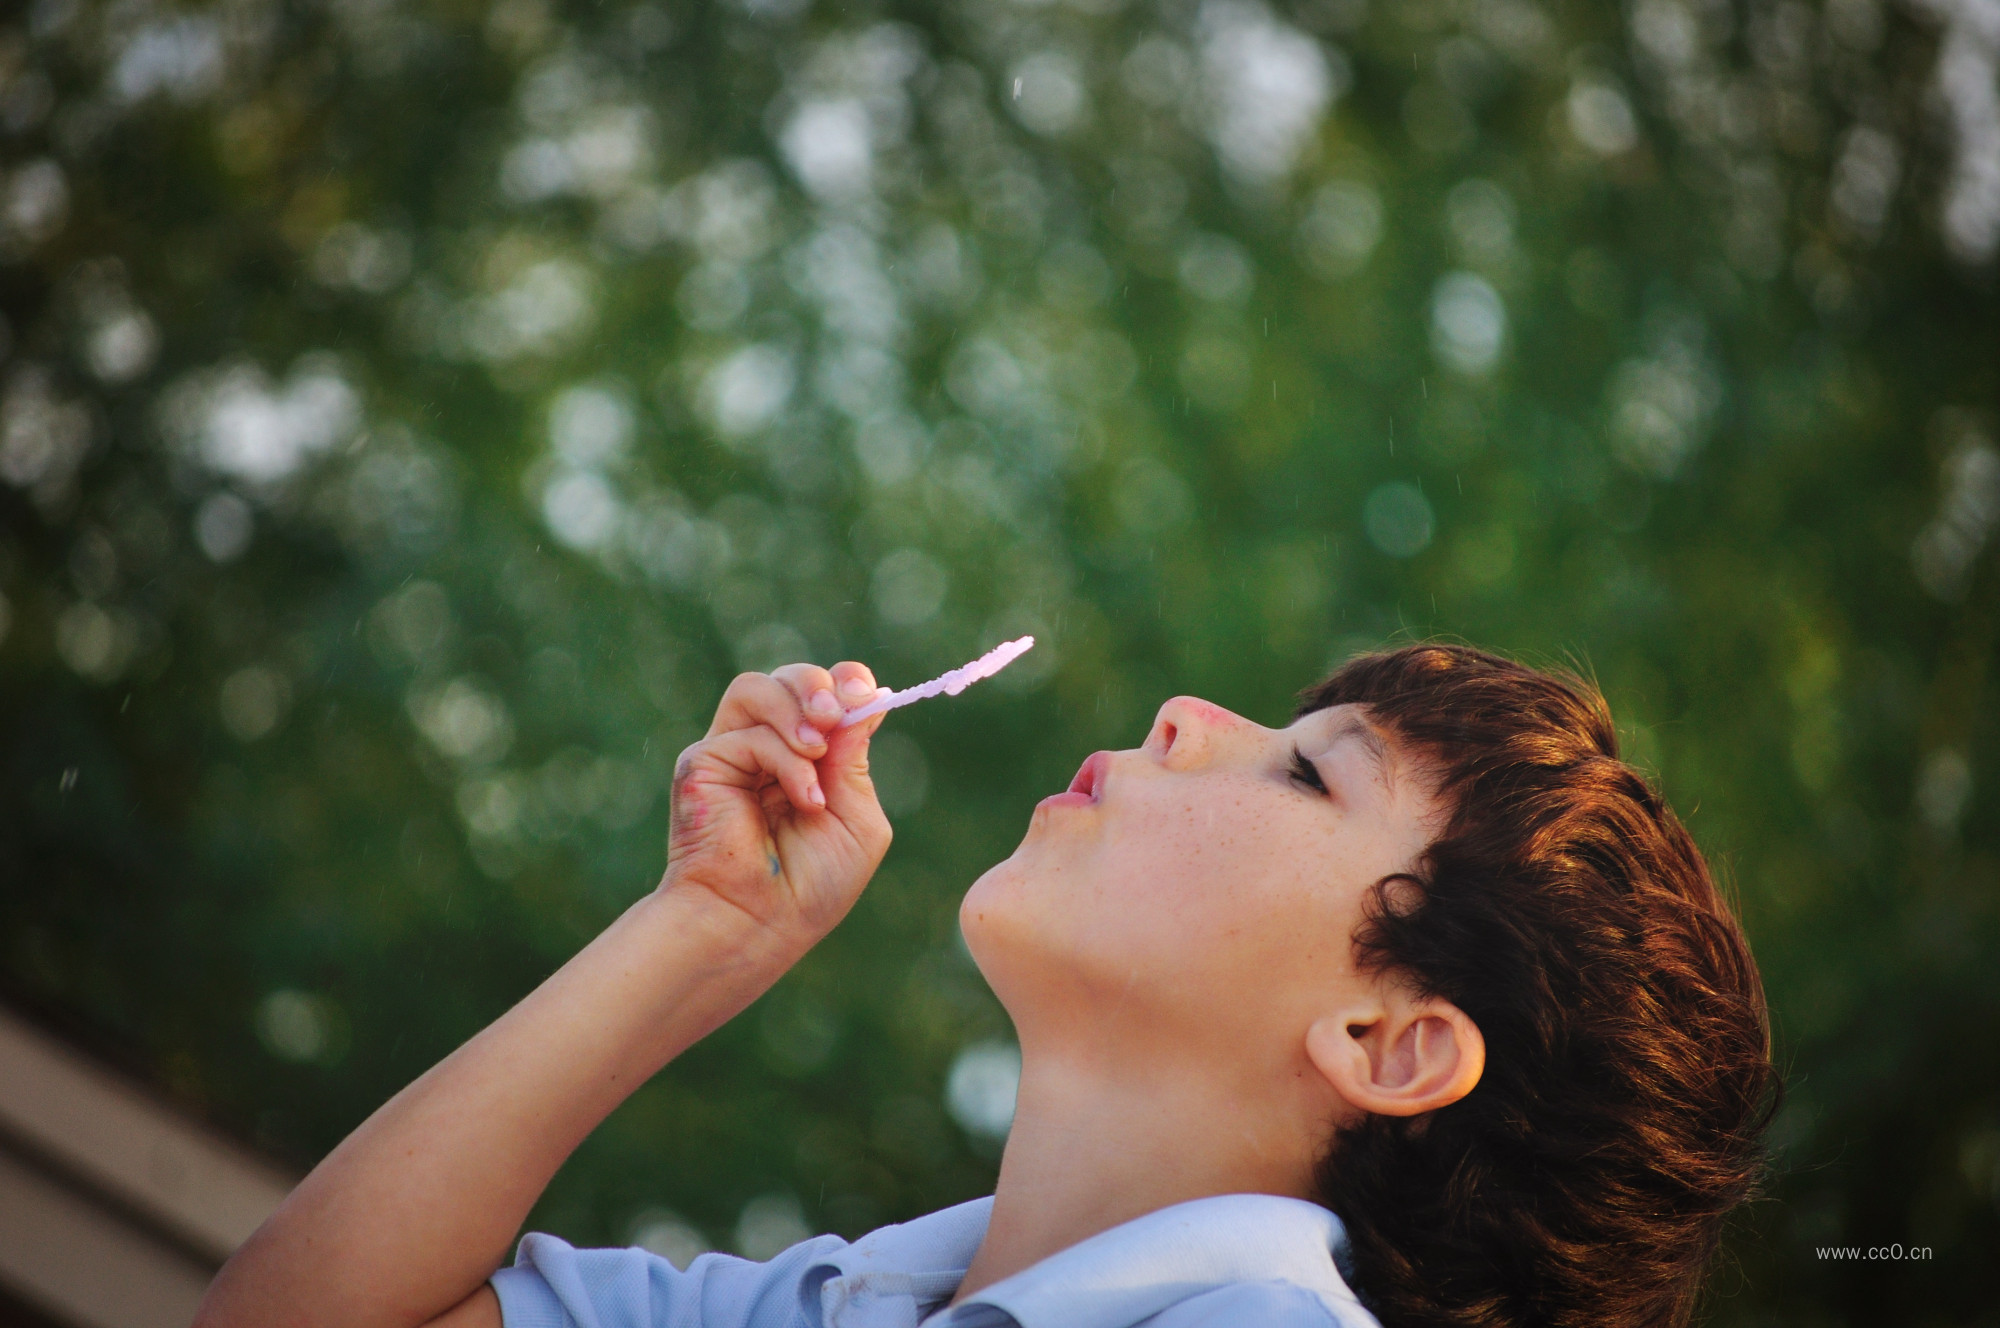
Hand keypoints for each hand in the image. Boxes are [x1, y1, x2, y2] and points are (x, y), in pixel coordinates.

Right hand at [663, 661, 892, 950]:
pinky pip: (748, 733)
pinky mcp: (703, 763)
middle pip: (789, 679)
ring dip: (796, 708)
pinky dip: (786, 759)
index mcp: (808, 758)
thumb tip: (867, 698)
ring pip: (756, 687)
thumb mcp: (857, 818)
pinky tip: (805, 798)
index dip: (844, 682)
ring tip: (817, 749)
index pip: (823, 695)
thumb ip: (856, 760)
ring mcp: (732, 753)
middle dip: (819, 685)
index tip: (867, 691)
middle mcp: (767, 749)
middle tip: (836, 714)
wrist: (762, 923)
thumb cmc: (812, 885)